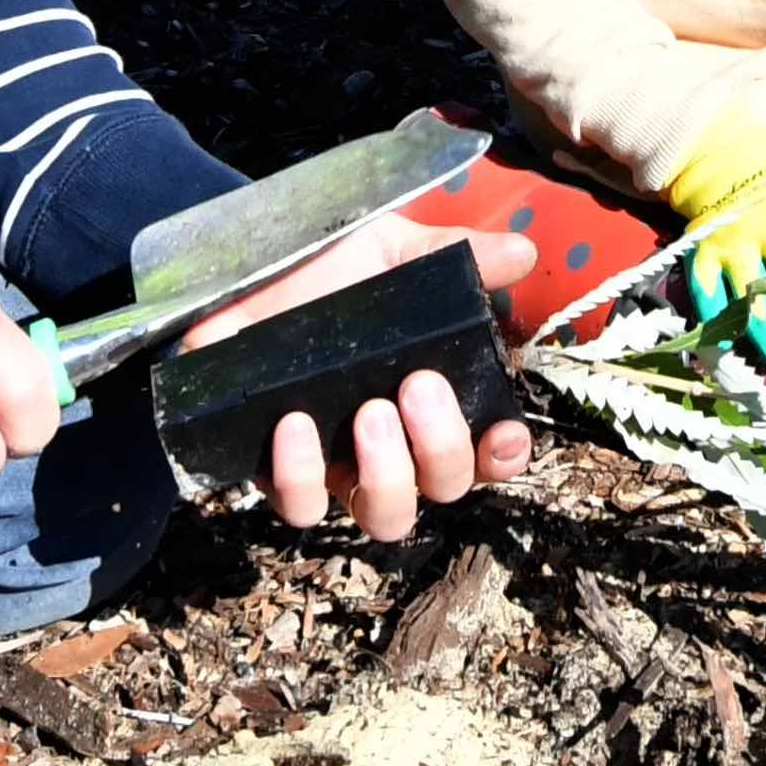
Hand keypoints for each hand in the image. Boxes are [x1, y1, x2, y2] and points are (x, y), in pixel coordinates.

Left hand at [180, 211, 541, 539]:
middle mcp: (396, 443)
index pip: (488, 452)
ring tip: (368, 413)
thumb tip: (522, 252)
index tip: (500, 430)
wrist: (242, 268)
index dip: (503, 454)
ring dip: (388, 475)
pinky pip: (300, 505)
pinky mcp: (279, 468)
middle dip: (442, 446)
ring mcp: (340, 463)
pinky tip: (294, 424)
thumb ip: (455, 253)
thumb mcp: (393, 250)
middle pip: (443, 488)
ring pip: (383, 515)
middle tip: (416, 385)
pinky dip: (302, 475)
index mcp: (434, 398)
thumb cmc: (328, 268)